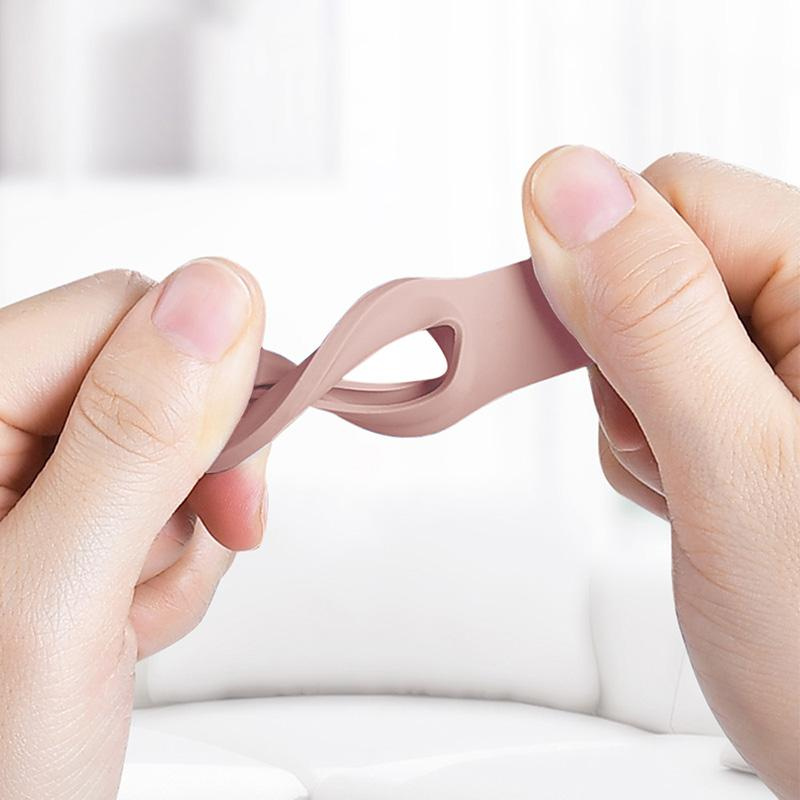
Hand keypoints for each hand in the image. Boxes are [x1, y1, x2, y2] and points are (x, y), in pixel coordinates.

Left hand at [0, 259, 266, 798]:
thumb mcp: (57, 601)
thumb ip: (134, 438)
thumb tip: (215, 294)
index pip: (124, 310)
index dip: (204, 386)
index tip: (230, 489)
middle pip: (155, 372)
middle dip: (194, 474)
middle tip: (170, 557)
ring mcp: (23, 473)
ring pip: (171, 439)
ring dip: (183, 532)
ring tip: (128, 613)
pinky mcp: (66, 511)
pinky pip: (162, 492)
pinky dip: (171, 560)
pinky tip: (126, 617)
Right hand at [523, 148, 798, 798]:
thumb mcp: (740, 474)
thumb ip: (653, 321)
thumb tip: (567, 185)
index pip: (672, 197)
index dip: (598, 268)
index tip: (564, 350)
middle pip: (650, 263)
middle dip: (619, 358)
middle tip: (668, 447)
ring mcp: (786, 362)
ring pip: (640, 331)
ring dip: (633, 411)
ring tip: (693, 486)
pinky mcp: (752, 405)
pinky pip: (656, 384)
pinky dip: (647, 441)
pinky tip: (693, 493)